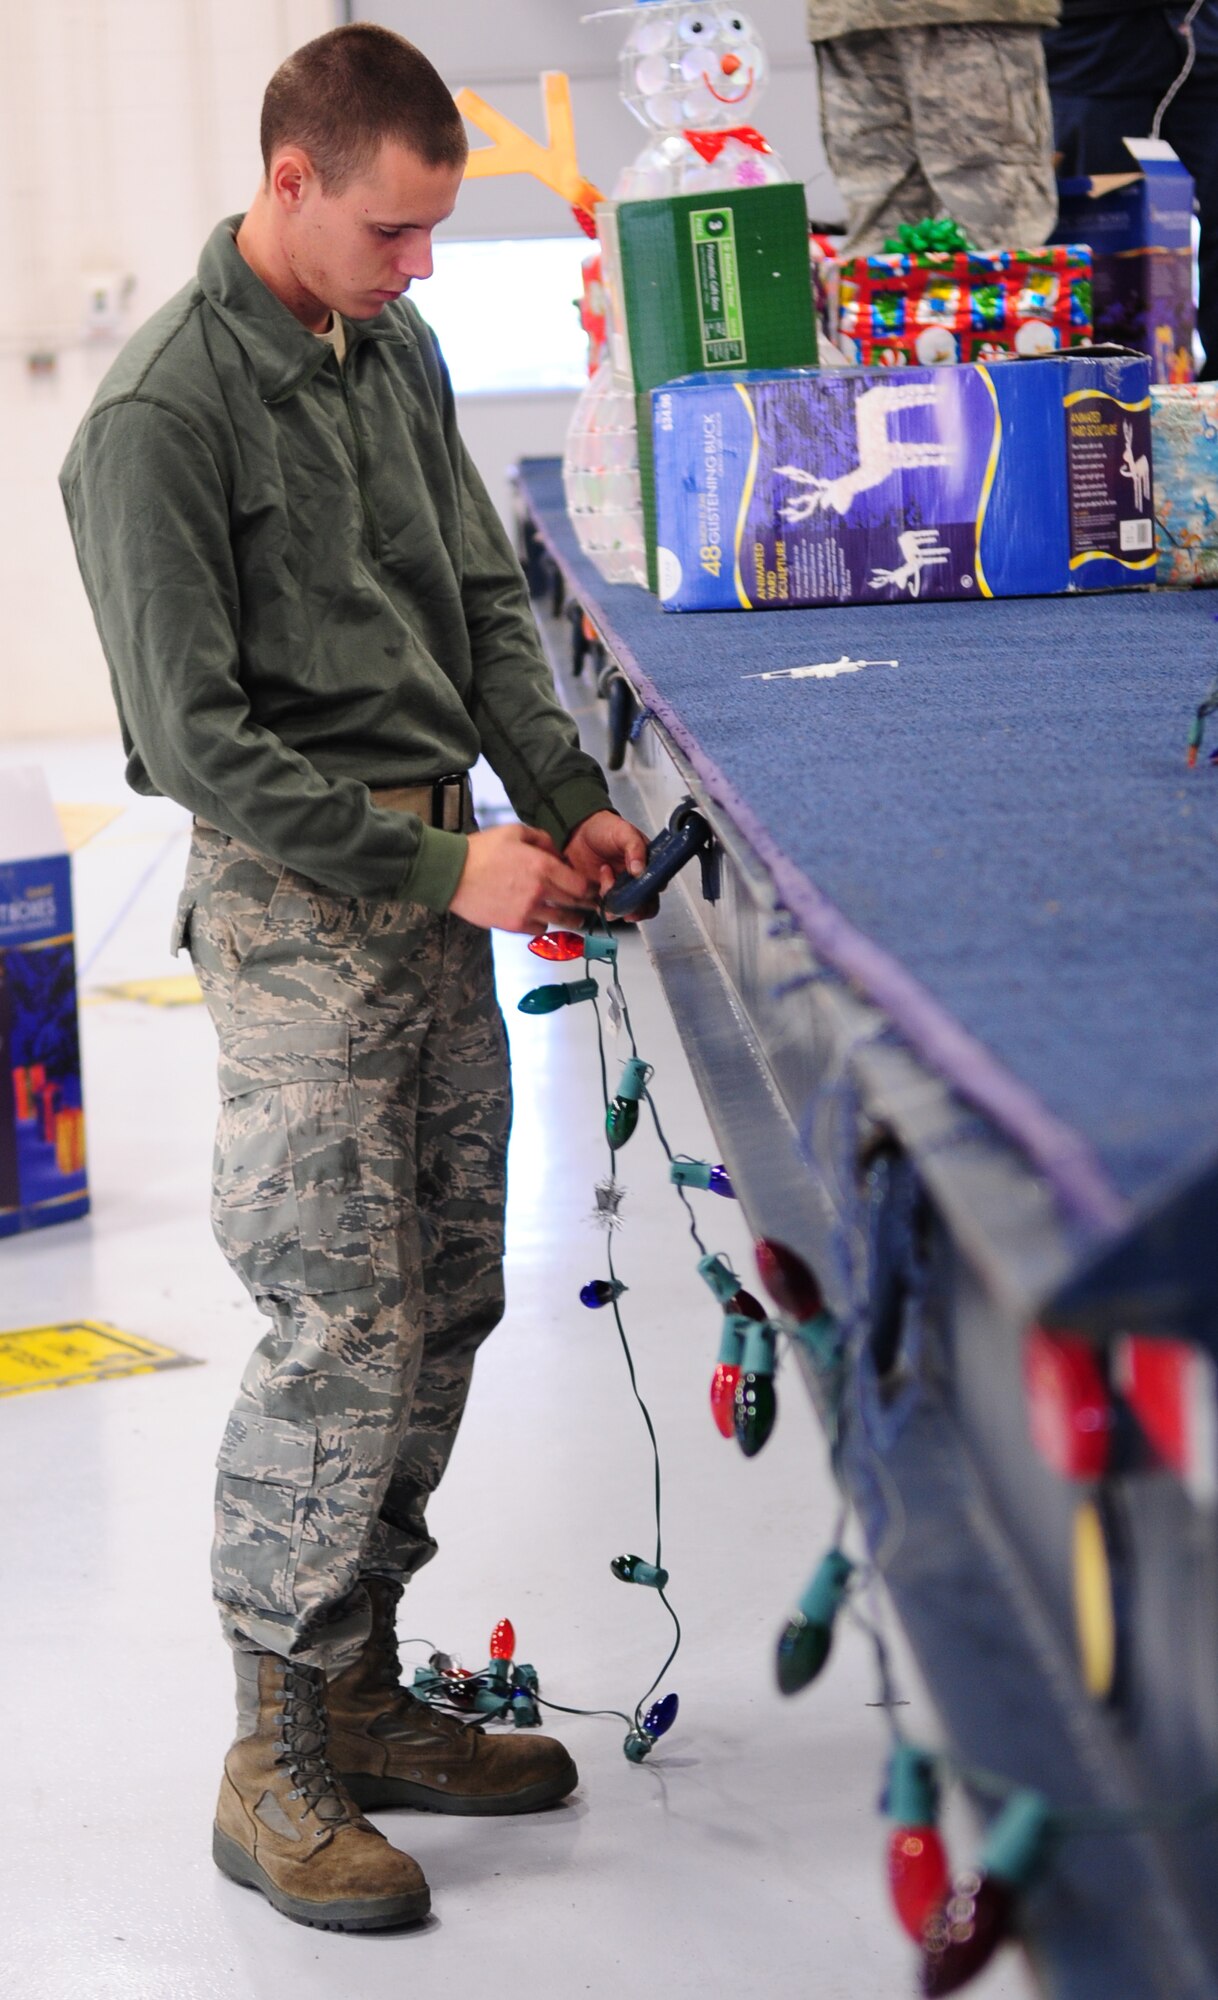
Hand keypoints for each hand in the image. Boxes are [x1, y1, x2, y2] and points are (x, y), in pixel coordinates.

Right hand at [448, 823, 598, 934]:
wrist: (452, 873)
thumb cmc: (481, 850)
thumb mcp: (514, 831)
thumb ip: (542, 839)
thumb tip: (556, 852)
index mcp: (543, 866)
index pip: (580, 885)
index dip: (590, 888)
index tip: (593, 889)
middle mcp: (540, 891)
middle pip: (575, 904)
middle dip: (586, 905)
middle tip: (592, 906)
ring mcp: (527, 911)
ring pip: (561, 920)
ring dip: (570, 919)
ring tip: (575, 918)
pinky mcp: (514, 925)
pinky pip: (539, 929)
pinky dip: (543, 924)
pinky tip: (542, 918)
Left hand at [564, 811, 652, 915]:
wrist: (576, 831)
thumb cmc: (604, 827)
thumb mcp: (624, 831)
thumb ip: (635, 847)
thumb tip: (640, 869)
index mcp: (646, 864)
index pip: (656, 886)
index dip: (651, 896)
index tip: (641, 897)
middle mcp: (635, 880)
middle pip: (644, 904)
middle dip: (635, 909)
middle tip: (625, 906)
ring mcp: (619, 889)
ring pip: (625, 909)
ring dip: (617, 907)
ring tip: (605, 888)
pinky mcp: (602, 895)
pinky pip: (607, 909)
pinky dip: (603, 908)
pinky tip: (597, 893)